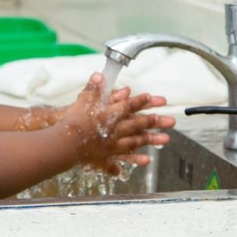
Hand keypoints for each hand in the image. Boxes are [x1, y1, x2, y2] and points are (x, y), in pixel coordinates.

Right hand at [61, 72, 175, 173]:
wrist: (65, 142)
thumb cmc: (73, 120)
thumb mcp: (82, 100)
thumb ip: (93, 88)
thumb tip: (98, 75)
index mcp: (110, 114)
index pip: (129, 105)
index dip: (141, 101)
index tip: (153, 98)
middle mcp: (115, 129)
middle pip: (138, 124)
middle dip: (154, 121)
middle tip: (170, 121)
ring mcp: (112, 144)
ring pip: (136, 142)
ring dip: (151, 140)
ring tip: (165, 140)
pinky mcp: (106, 157)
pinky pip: (123, 159)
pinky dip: (134, 160)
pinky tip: (145, 161)